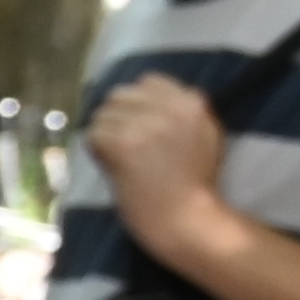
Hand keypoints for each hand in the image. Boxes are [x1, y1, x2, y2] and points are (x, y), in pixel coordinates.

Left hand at [84, 74, 239, 270]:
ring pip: (103, 114)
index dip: (137, 103)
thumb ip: (187, 110)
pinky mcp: (124, 143)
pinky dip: (96, 152)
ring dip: (105, 135)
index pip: (148, 81)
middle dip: (116, 118)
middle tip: (125, 145)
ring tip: (122, 159)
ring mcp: (146, 124)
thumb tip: (159, 86)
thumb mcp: (206, 135)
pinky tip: (113, 167)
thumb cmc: (194, 183)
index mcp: (193, 102)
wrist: (185, 218)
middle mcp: (171, 107)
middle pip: (120, 95)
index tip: (138, 125)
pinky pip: (93, 135)